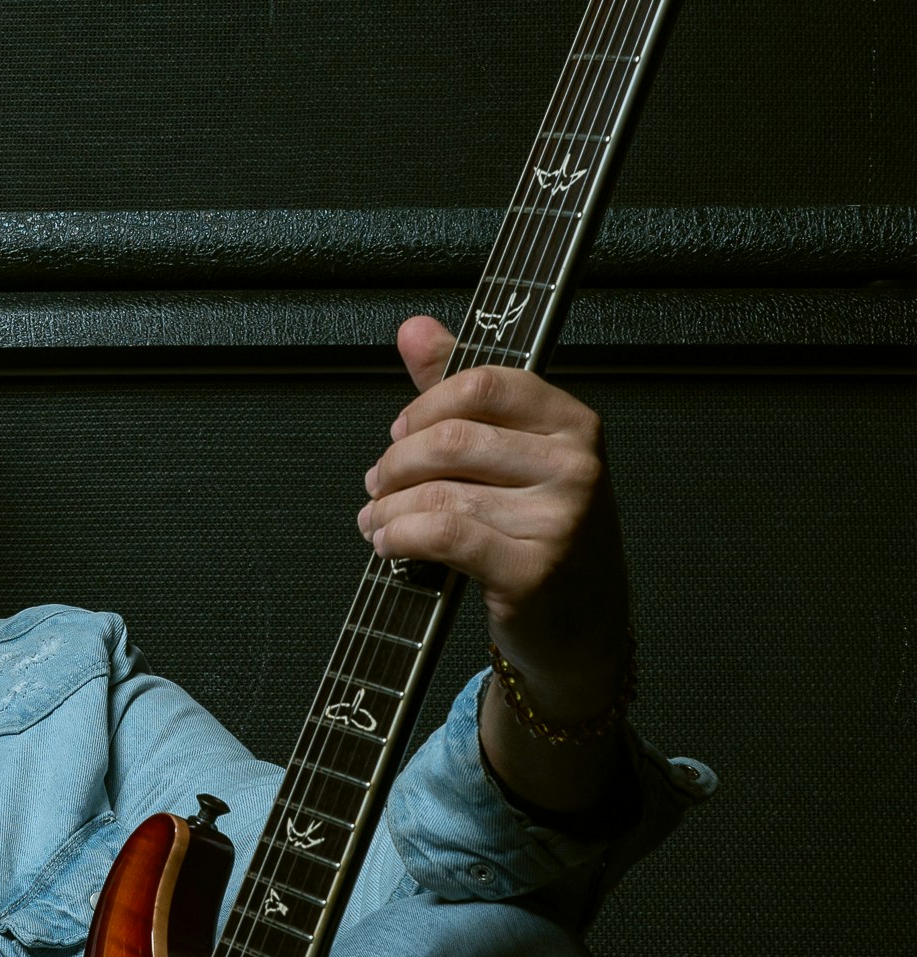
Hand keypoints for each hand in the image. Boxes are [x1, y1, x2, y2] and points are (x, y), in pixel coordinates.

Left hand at [360, 318, 633, 811]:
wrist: (581, 627)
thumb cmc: (541, 533)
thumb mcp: (510, 454)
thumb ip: (458, 389)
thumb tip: (414, 329)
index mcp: (573, 424)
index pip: (485, 383)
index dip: (425, 405)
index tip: (401, 432)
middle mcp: (576, 466)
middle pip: (453, 439)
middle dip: (396, 463)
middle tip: (377, 483)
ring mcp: (560, 520)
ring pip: (439, 492)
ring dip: (387, 507)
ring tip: (375, 520)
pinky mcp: (534, 570)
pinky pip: (443, 535)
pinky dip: (398, 536)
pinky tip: (389, 542)